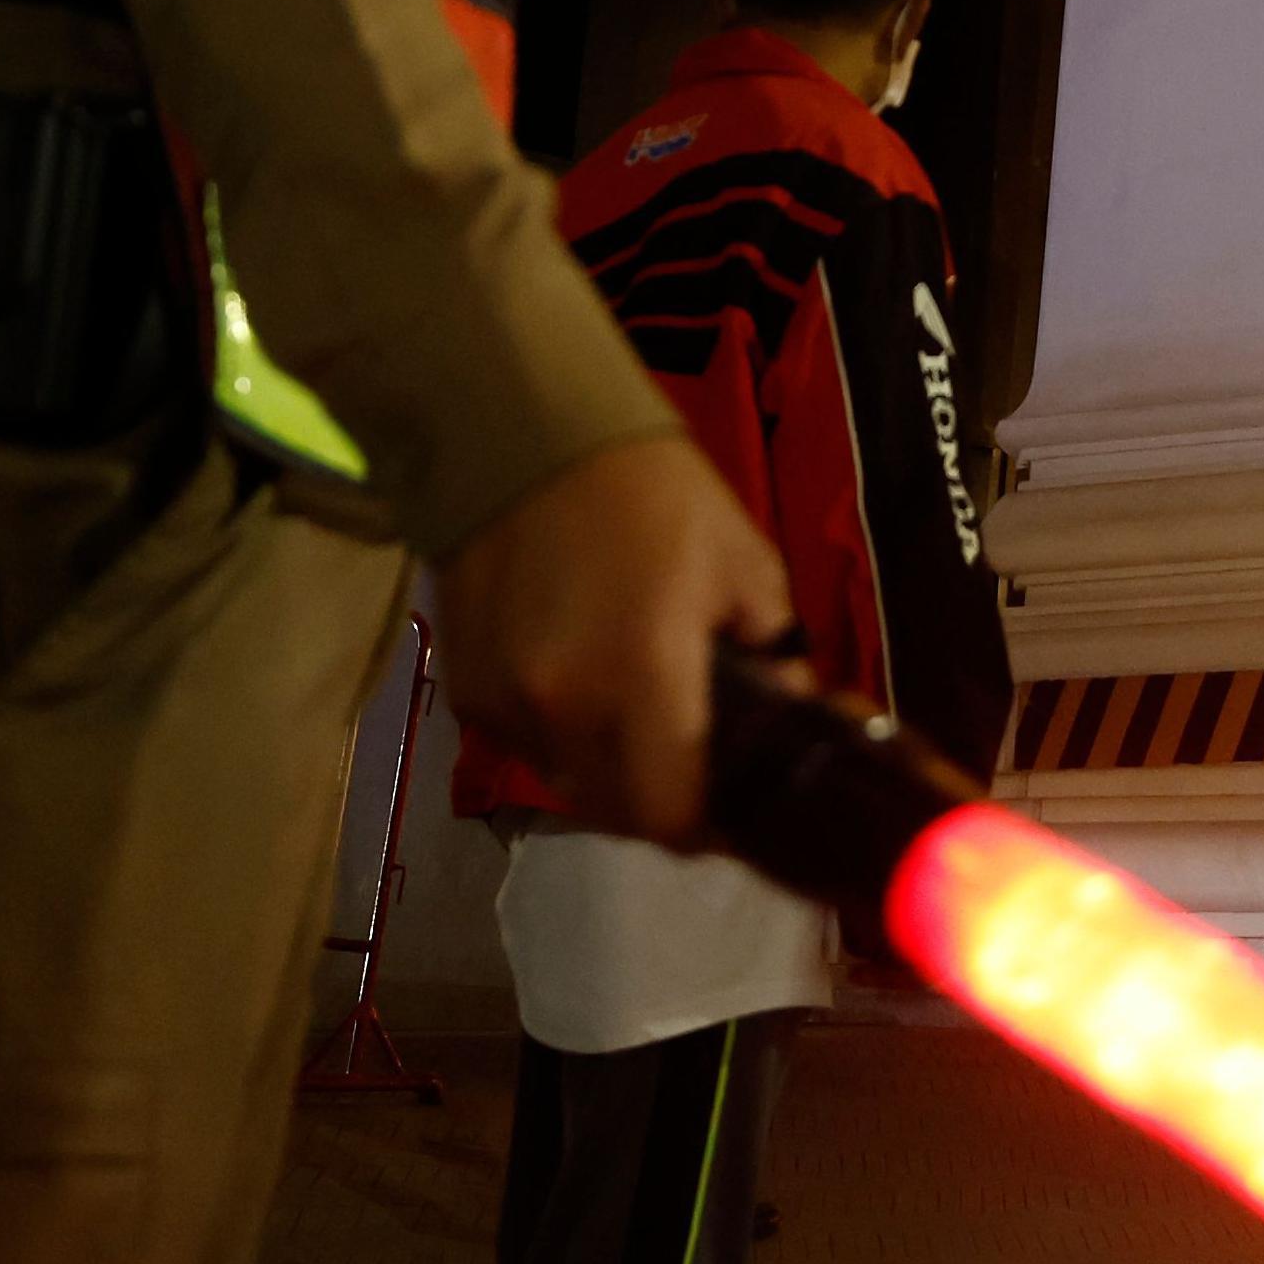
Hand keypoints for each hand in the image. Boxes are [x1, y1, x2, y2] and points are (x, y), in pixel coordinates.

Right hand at [432, 434, 796, 846]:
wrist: (522, 435)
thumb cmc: (653, 495)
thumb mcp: (744, 565)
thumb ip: (776, 656)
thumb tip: (798, 716)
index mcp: (644, 679)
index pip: (669, 816)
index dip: (705, 829)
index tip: (728, 809)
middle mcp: (565, 709)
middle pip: (617, 815)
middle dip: (661, 802)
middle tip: (691, 765)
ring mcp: (507, 705)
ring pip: (568, 782)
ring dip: (607, 769)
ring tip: (634, 714)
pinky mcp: (465, 691)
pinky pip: (525, 744)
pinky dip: (560, 734)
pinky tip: (580, 680)